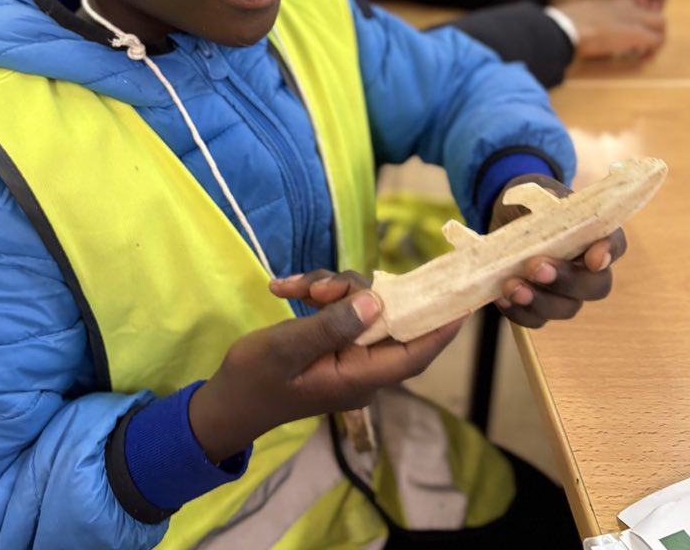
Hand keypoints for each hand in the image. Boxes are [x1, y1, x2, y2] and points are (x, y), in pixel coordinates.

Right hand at [188, 271, 462, 461]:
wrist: (224, 401)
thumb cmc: (254, 381)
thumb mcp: (287, 350)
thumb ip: (332, 326)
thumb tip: (376, 301)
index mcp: (357, 377)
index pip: (414, 354)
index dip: (441, 328)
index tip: (464, 302)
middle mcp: (359, 365)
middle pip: (384, 317)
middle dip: (356, 291)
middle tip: (319, 290)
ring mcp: (344, 352)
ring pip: (358, 305)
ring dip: (329, 289)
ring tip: (296, 289)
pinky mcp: (329, 340)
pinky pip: (335, 308)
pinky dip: (314, 293)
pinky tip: (284, 288)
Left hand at [489, 174, 626, 327]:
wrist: (507, 219)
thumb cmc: (531, 204)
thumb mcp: (535, 191)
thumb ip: (544, 195)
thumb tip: (550, 198)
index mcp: (594, 235)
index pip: (616, 244)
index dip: (609, 251)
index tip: (594, 257)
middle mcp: (587, 269)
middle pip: (595, 286)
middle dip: (566, 280)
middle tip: (536, 267)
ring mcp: (566, 293)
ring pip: (566, 308)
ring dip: (539, 300)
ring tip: (513, 286)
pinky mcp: (540, 306)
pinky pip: (537, 319)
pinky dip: (520, 312)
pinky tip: (503, 299)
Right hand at [555, 0, 664, 59]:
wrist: (566, 27)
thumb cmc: (565, 24)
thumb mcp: (582, 15)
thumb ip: (593, 19)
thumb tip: (589, 33)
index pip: (639, 8)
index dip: (638, 23)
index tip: (628, 37)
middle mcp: (629, 5)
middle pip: (654, 15)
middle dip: (652, 31)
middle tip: (641, 47)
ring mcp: (635, 18)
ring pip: (661, 26)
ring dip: (656, 41)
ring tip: (644, 54)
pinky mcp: (638, 33)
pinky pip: (657, 41)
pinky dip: (653, 51)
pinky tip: (642, 59)